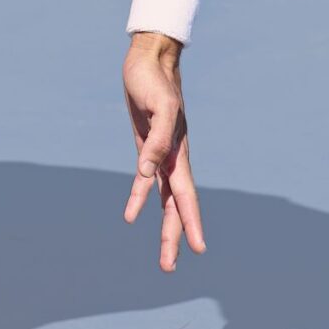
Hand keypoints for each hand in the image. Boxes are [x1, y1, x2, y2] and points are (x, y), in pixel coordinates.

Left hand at [123, 31, 203, 271]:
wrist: (149, 60)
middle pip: (176, 206)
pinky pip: (145, 181)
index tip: (197, 249)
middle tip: (169, 268)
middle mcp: (173, 159)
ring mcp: (161, 155)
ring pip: (165, 200)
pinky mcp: (147, 148)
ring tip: (164, 258)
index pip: (186, 196)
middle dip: (175, 237)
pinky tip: (131, 216)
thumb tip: (147, 174)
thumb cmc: (155, 80)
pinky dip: (139, 198)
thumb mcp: (159, 107)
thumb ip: (157, 141)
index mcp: (179, 153)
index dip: (190, 222)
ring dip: (163, 227)